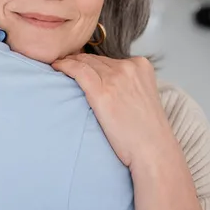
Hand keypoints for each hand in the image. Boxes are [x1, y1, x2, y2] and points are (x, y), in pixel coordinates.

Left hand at [52, 54, 172, 170]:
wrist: (152, 151)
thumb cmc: (146, 132)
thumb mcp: (142, 97)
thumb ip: (126, 84)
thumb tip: (103, 81)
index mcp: (141, 66)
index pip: (108, 59)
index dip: (91, 62)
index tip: (77, 62)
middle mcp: (129, 67)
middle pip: (96, 59)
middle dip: (79, 61)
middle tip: (63, 63)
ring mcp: (116, 78)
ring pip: (85, 62)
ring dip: (69, 63)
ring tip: (58, 66)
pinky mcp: (102, 92)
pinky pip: (78, 71)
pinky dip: (64, 66)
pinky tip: (56, 67)